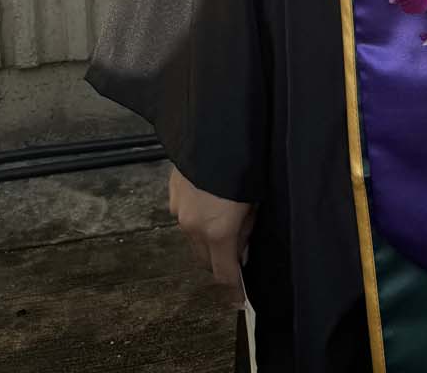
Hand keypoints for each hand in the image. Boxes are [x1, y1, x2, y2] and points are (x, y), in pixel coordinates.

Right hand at [168, 165, 256, 307]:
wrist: (213, 126)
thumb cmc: (243, 162)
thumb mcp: (255, 199)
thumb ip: (247, 228)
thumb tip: (243, 247)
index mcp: (217, 232)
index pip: (224, 275)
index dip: (234, 290)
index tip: (241, 300)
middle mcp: (193, 227)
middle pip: (206, 260)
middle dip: (221, 262)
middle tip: (240, 248)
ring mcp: (178, 210)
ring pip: (193, 239)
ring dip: (208, 240)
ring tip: (226, 219)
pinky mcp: (171, 193)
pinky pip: (185, 217)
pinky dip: (197, 219)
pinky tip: (210, 202)